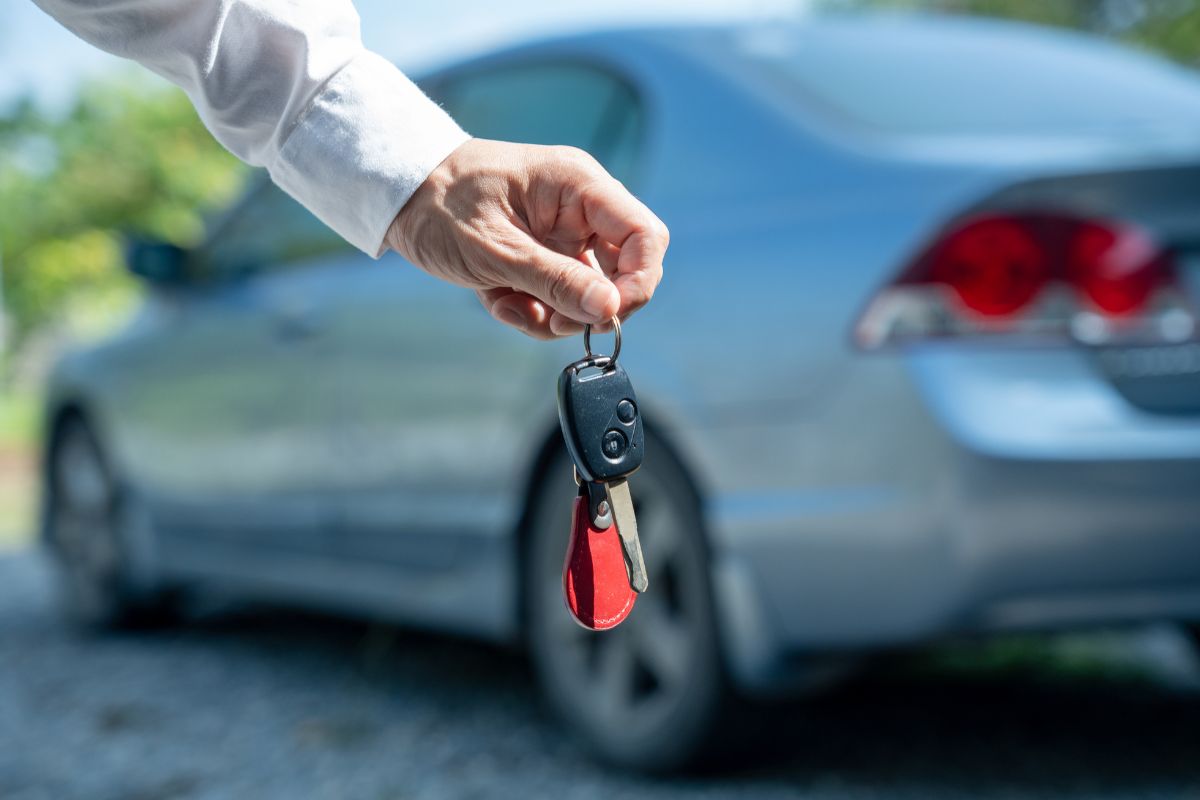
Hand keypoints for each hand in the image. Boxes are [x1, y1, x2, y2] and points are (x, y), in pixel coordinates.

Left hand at [386, 139, 667, 338]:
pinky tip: (498, 301)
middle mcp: (580, 208)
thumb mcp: (495, 250)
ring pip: (590, 293)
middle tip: (553, 321)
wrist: (398, 194)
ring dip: (555, 314)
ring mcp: (564, 234)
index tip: (608, 315)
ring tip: (508, 306)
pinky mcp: (545, 256)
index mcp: (578, 186)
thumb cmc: (440, 204)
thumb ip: (555, 280)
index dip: (639, 281)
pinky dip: (534, 310)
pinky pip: (560, 297)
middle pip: (625, 270)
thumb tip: (610, 309)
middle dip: (590, 306)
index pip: (645, 235)